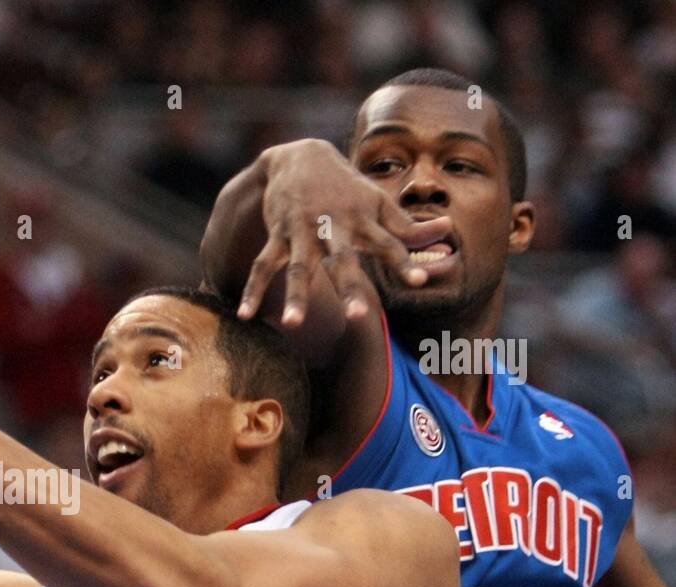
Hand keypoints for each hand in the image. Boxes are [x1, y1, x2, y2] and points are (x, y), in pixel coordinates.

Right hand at [238, 139, 451, 325]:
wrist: (299, 156)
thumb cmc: (345, 187)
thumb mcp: (377, 202)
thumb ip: (407, 225)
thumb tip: (446, 230)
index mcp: (363, 220)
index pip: (389, 243)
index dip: (403, 260)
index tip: (420, 280)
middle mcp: (333, 226)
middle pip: (344, 262)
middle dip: (351, 288)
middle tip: (360, 317)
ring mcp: (302, 231)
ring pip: (298, 268)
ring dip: (295, 296)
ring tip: (292, 324)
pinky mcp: (277, 234)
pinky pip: (263, 266)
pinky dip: (252, 290)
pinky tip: (244, 315)